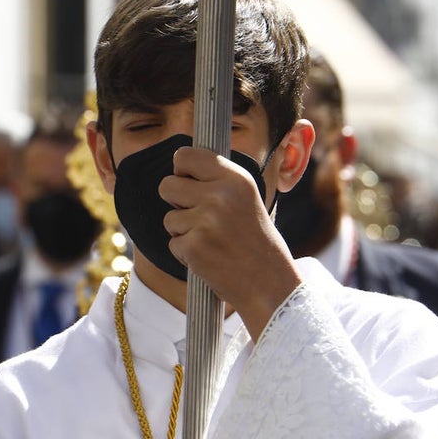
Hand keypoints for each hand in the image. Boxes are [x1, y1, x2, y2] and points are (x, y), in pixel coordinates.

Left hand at [160, 146, 300, 338]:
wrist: (270, 283)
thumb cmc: (256, 240)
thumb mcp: (247, 198)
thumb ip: (218, 180)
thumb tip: (180, 165)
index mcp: (236, 178)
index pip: (185, 155)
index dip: (182, 170)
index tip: (189, 181)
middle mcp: (220, 195)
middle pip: (167, 185)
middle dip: (176, 201)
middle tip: (199, 216)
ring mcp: (206, 221)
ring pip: (169, 217)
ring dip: (184, 230)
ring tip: (212, 240)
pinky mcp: (194, 246)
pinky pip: (173, 243)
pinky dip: (186, 253)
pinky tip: (210, 256)